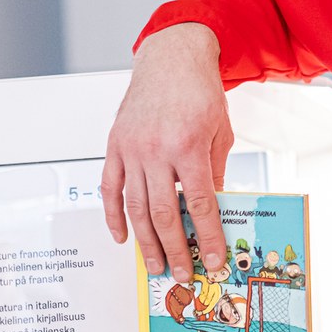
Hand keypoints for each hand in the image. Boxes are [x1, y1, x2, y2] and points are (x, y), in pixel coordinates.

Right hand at [101, 23, 233, 282]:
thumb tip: (212, 209)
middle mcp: (156, 150)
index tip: (212, 260)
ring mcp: (131, 149)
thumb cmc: (199, 91)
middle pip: (163, 213)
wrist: (171, 58)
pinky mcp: (115, 146)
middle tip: (181, 274)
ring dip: (145, 242)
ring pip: (135, 207)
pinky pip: (110, 188)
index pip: (198, 204)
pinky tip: (122, 237)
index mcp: (188, 146)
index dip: (206, 237)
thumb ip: (215, 171)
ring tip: (153, 265)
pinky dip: (114, 215)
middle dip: (174, 249)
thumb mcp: (221, 132)